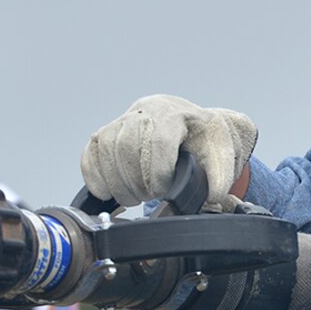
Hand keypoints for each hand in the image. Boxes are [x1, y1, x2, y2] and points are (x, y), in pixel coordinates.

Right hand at [80, 95, 256, 208]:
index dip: (157, 171)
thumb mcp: (221, 152)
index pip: (159, 141)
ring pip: (105, 148)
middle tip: (147, 196)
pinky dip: (95, 175)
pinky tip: (107, 191)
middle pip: (127, 145)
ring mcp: (122, 120)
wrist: (189, 124)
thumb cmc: (203, 139)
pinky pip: (89, 152)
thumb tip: (212, 197)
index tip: (162, 190)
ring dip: (116, 181)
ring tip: (133, 197)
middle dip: (135, 180)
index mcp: (174, 114)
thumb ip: (221, 176)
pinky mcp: (106, 133)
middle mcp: (145, 112)